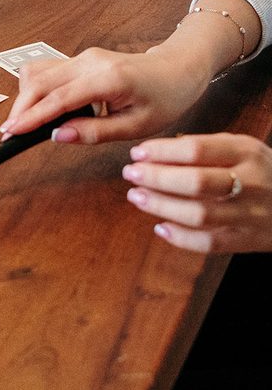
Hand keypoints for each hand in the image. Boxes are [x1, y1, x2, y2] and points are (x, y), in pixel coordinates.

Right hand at [0, 47, 209, 144]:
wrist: (177, 69)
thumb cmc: (165, 98)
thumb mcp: (137, 126)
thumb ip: (95, 132)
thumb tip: (58, 136)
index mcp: (108, 78)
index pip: (59, 97)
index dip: (33, 115)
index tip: (13, 131)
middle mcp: (89, 61)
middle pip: (39, 80)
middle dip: (21, 107)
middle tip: (11, 132)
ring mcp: (82, 56)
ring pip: (38, 71)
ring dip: (27, 96)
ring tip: (29, 122)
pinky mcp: (79, 58)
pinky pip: (47, 70)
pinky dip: (38, 89)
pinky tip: (44, 108)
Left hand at [122, 133, 271, 252]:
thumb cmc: (261, 170)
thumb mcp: (242, 147)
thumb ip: (204, 146)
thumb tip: (156, 151)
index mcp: (247, 153)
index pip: (196, 149)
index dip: (161, 152)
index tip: (137, 153)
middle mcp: (251, 184)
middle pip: (196, 182)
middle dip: (156, 178)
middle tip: (131, 174)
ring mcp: (251, 215)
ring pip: (200, 214)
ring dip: (161, 206)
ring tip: (136, 196)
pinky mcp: (249, 241)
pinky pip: (211, 244)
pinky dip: (182, 238)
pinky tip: (160, 227)